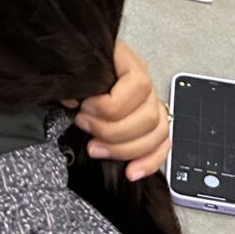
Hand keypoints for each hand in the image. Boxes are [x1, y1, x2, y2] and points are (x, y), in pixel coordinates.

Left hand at [68, 40, 169, 181]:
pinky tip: (131, 172)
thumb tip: (73, 102)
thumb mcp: (73, 64)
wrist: (79, 63)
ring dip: (126, 149)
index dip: (112, 104)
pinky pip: (161, 146)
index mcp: (129, 62)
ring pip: (158, 133)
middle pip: (149, 116)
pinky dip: (149, 162)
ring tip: (95, 149)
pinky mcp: (150, 125)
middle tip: (85, 128)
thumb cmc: (79, 65)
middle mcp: (145, 83)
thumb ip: (74, 80)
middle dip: (113, 131)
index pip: (138, 85)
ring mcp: (151, 104)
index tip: (84, 109)